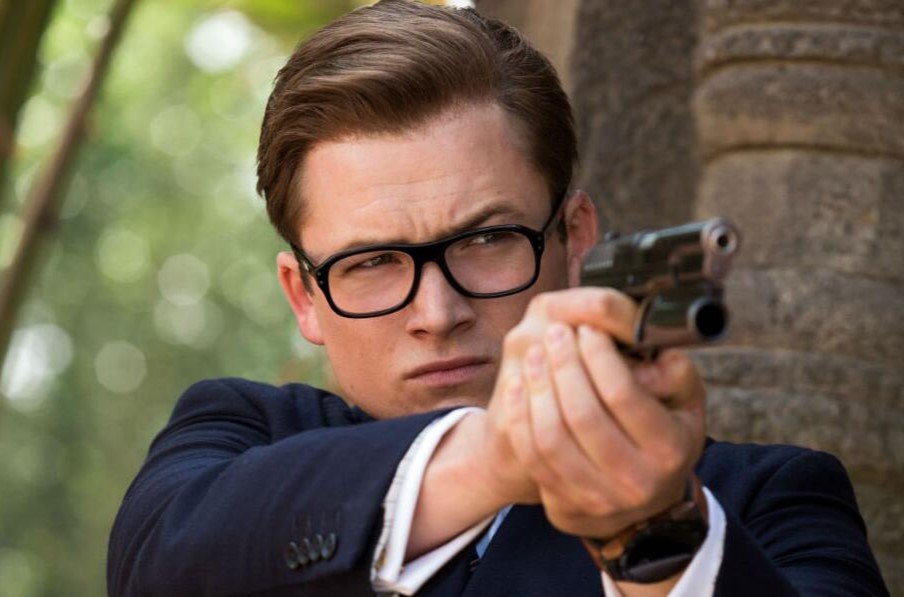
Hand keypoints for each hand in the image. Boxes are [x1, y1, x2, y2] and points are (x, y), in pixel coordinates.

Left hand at [484, 287, 705, 537]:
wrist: (644, 503)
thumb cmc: (663, 436)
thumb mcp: (685, 402)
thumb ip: (671, 369)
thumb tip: (636, 342)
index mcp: (669, 450)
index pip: (623, 395)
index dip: (599, 356)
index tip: (587, 329)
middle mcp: (636, 481)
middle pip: (582, 415)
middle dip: (564, 365)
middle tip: (556, 332)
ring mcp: (598, 500)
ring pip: (551, 438)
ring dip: (538, 388)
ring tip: (535, 353)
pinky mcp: (564, 506)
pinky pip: (531, 457)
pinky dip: (519, 417)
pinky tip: (518, 385)